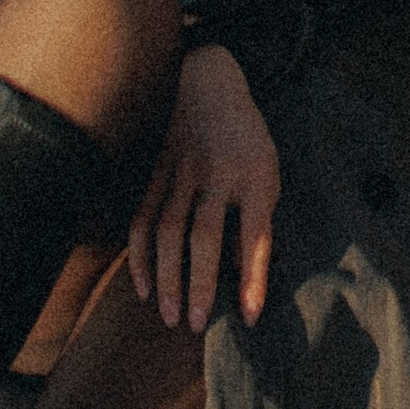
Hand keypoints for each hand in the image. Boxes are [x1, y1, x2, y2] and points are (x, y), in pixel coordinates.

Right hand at [129, 45, 280, 331]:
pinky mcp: (158, 172)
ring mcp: (183, 171)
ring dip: (167, 276)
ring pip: (169, 230)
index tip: (250, 317)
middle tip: (196, 325)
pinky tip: (143, 286)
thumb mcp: (268, 172)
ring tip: (169, 315)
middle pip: (204, 235)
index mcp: (256, 175)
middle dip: (199, 283)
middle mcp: (218, 173)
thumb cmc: (248, 139)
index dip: (253, 277)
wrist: (209, 83)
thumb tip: (242, 276)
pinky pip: (144, 217)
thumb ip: (257, 220)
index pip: (256, 234)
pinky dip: (141, 254)